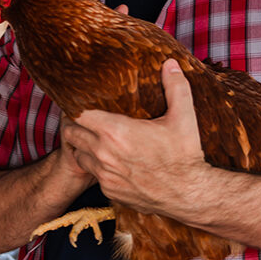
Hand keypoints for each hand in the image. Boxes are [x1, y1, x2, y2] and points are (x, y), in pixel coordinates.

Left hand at [61, 59, 209, 218]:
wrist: (189, 196)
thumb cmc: (185, 156)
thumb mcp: (184, 117)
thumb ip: (176, 87)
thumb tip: (171, 63)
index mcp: (116, 132)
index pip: (77, 114)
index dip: (75, 106)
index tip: (80, 101)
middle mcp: (104, 154)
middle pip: (71, 134)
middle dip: (75, 124)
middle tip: (84, 118)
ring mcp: (105, 175)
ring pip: (79, 155)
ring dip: (83, 146)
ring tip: (95, 138)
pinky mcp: (110, 191)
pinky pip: (93, 174)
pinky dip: (97, 166)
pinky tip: (111, 159)